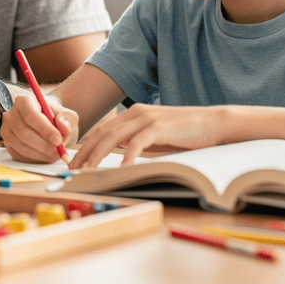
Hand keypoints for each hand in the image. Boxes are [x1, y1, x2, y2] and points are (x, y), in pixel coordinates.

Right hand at [1, 94, 78, 163]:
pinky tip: (46, 156)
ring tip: (56, 155)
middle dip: (44, 146)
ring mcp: (6, 130)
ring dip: (41, 154)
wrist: (46, 123)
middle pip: (24, 133)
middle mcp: (10, 115)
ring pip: (22, 147)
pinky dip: (35, 159)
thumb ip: (68, 119)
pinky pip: (20, 156)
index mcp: (23, 101)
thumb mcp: (66, 114)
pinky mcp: (7, 145)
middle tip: (59, 152)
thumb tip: (63, 127)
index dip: (45, 130)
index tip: (59, 140)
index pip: (30, 115)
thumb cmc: (55, 117)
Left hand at [71, 103, 223, 167]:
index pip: (101, 131)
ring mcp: (146, 118)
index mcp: (131, 115)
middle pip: (101, 133)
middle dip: (84, 152)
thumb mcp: (154, 137)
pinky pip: (138, 142)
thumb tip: (118, 156)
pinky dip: (127, 155)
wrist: (211, 122)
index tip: (74, 162)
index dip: (85, 146)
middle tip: (73, 168)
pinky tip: (120, 167)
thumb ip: (136, 142)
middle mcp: (135, 113)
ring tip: (88, 170)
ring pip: (113, 137)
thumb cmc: (183, 132)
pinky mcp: (159, 127)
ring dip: (97, 155)